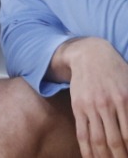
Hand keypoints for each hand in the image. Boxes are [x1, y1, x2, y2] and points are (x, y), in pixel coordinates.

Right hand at [64, 38, 127, 157]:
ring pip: (98, 140)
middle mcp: (108, 105)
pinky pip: (82, 133)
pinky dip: (86, 150)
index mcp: (125, 101)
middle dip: (120, 156)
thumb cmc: (116, 71)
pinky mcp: (78, 107)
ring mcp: (91, 107)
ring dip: (104, 157)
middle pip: (116, 142)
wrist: (90, 55)